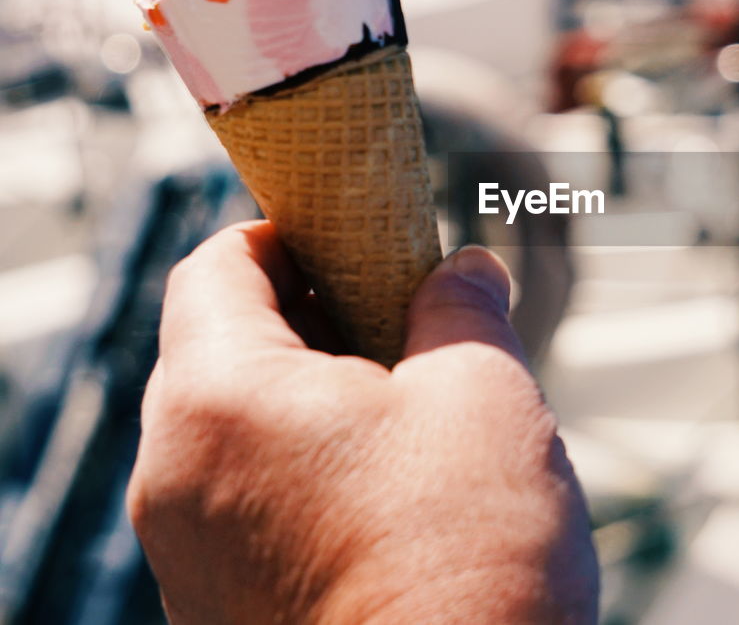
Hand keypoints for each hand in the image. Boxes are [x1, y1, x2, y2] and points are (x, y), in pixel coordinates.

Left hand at [127, 221, 598, 623]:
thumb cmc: (466, 554)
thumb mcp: (482, 392)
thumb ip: (463, 307)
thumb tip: (467, 270)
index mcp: (219, 397)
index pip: (217, 265)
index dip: (290, 233)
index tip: (359, 239)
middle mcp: (174, 474)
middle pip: (222, 347)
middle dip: (315, 319)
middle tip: (407, 324)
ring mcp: (189, 554)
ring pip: (236, 431)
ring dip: (314, 400)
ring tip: (412, 415)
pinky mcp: (219, 611)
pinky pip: (245, 504)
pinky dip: (303, 472)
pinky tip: (391, 495)